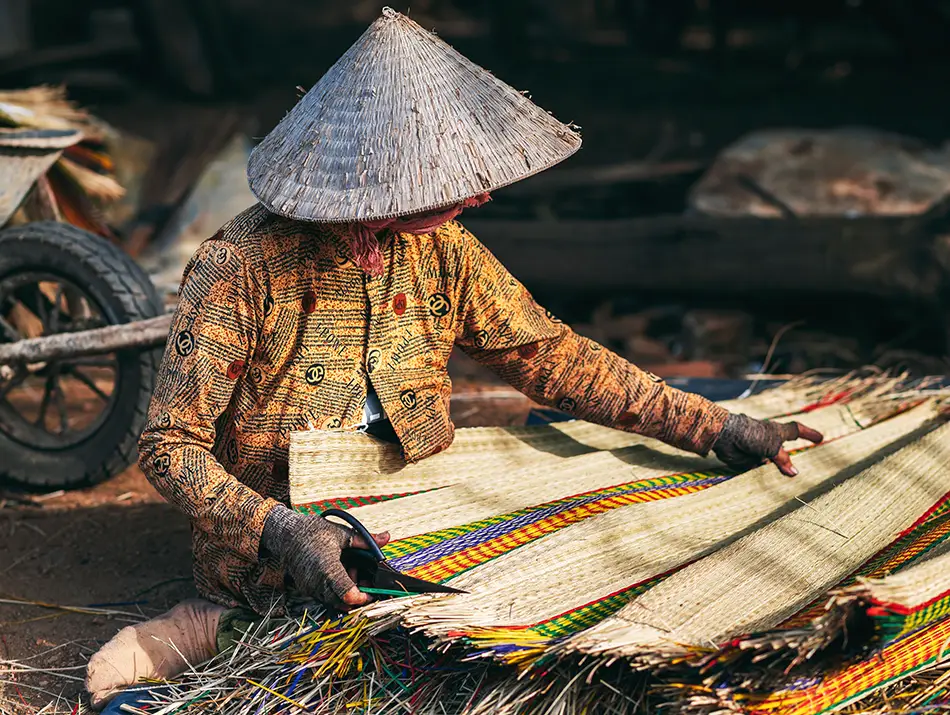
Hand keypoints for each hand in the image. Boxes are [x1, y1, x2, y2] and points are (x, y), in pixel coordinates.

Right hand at [261, 505, 389, 607]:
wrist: (287, 534)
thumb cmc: (314, 531)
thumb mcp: (342, 533)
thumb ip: (366, 540)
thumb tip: (386, 537)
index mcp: (328, 568)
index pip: (347, 594)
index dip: (363, 597)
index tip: (372, 591)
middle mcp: (317, 582)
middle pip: (343, 602)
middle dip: (358, 595)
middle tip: (365, 579)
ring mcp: (310, 588)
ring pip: (334, 601)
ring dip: (346, 593)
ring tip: (350, 571)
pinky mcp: (306, 589)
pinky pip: (324, 597)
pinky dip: (335, 591)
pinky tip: (339, 574)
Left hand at [713, 413, 823, 476]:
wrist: (725, 437)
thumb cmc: (750, 434)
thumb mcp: (772, 446)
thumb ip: (783, 459)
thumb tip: (795, 473)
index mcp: (777, 432)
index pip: (796, 431)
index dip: (809, 434)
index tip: (820, 438)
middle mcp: (768, 442)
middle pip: (783, 452)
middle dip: (790, 461)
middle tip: (801, 471)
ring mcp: (758, 452)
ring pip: (772, 464)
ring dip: (777, 473)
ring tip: (787, 483)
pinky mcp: (748, 462)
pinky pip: (759, 472)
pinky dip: (763, 477)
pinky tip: (768, 486)